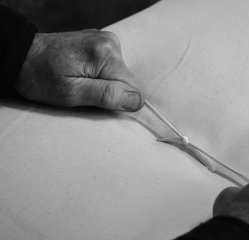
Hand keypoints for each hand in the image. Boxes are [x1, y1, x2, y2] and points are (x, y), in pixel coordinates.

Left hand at [15, 29, 143, 110]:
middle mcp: (110, 43)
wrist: (22, 56)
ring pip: (119, 76)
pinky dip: (101, 75)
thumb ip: (106, 96)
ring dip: (104, 84)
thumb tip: (137, 101)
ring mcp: (106, 40)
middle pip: (126, 81)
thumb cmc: (40, 77)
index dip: (115, 101)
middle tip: (83, 92)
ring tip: (80, 81)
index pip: (131, 89)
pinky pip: (111, 67)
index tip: (94, 102)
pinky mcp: (100, 42)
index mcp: (105, 55)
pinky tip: (82, 73)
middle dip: (109, 92)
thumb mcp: (71, 93)